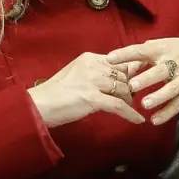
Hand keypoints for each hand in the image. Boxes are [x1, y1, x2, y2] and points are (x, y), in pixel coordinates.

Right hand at [29, 52, 144, 127]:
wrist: (40, 105)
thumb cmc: (56, 92)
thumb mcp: (78, 74)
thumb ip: (96, 73)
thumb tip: (117, 78)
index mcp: (90, 58)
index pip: (118, 62)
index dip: (128, 73)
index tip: (133, 82)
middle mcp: (93, 66)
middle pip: (123, 75)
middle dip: (129, 87)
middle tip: (130, 98)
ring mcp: (93, 82)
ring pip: (123, 89)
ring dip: (129, 101)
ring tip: (130, 108)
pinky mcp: (93, 98)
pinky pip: (119, 106)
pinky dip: (131, 114)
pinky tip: (138, 121)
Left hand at [107, 38, 178, 125]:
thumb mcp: (166, 45)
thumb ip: (145, 54)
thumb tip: (122, 62)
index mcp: (163, 49)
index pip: (142, 50)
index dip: (126, 54)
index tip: (110, 59)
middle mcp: (174, 63)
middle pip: (160, 71)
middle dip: (147, 78)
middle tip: (132, 85)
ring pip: (171, 89)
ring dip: (158, 97)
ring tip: (144, 104)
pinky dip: (167, 113)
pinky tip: (155, 120)